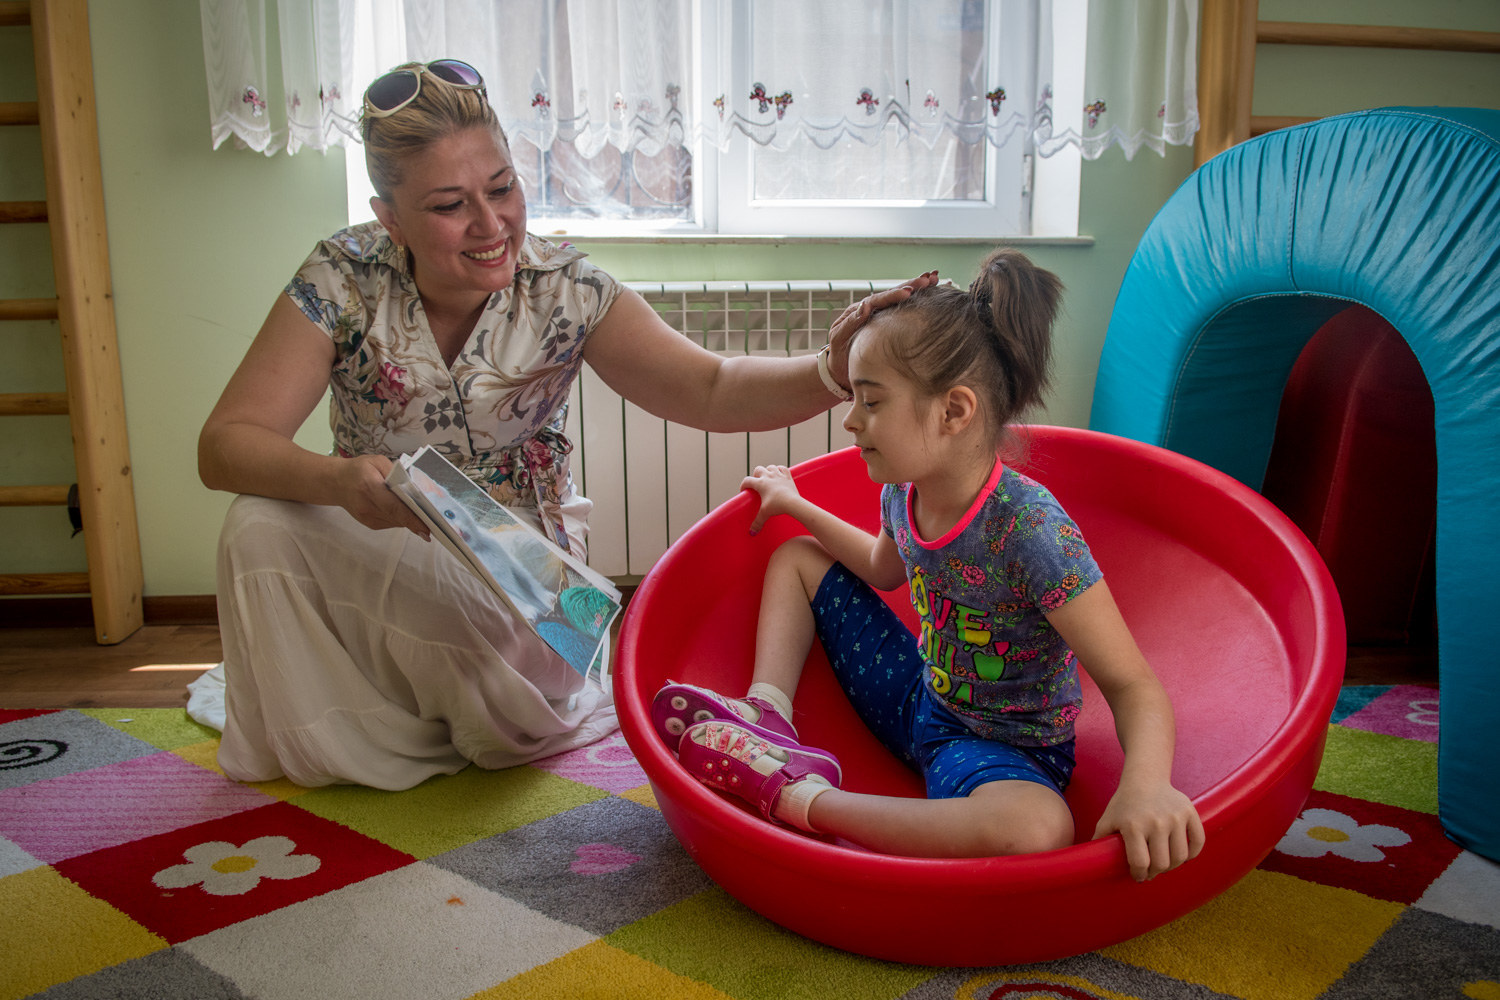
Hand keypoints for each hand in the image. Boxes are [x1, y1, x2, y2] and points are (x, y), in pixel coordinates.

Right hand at [335, 454, 430, 538]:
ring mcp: (367, 518)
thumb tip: (414, 486)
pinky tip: (403, 508)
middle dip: (417, 518)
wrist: (335, 483)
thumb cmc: (359, 469)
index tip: (426, 528)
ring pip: (397, 522)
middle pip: (398, 516)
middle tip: (435, 518)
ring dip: (410, 517)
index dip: (411, 519)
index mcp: (369, 487)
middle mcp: (367, 506)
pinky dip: (401, 517)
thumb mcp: (377, 462)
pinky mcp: (370, 524)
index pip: (393, 507)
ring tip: (420, 509)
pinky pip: (392, 523)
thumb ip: (396, 472)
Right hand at [741, 465, 802, 533]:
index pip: (747, 481)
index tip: (744, 491)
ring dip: (768, 471)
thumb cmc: (778, 506)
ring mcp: (779, 475)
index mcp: (760, 484)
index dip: (743, 485)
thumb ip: (757, 522)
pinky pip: (782, 468)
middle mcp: (768, 476)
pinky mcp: (788, 476)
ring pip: (770, 467)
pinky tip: (779, 475)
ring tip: (768, 478)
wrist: (793, 502)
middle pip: (758, 470)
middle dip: (755, 476)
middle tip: (757, 484)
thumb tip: (752, 533)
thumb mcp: (765, 514)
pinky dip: (780, 470)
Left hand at [825, 270, 940, 388]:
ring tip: (935, 279)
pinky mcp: (891, 326)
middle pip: (893, 294)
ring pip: (902, 300)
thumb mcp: (838, 339)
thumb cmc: (838, 357)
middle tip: (929, 279)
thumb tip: (864, 306)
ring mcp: (882, 317)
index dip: (893, 295)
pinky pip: (905, 311)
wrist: (841, 371)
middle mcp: (872, 310)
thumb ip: (849, 323)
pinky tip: (933, 293)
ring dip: (918, 289)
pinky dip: (919, 301)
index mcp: (859, 311)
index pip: (877, 299)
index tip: (908, 293)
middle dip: (911, 285)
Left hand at [1092, 779, 1205, 881]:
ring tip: (1164, 863)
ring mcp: (1175, 817)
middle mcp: (1156, 822)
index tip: (1138, 876)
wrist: (1145, 779)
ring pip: (1180, 857)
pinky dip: (1192, 854)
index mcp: (1133, 826)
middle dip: (1155, 872)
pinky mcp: (1190, 813)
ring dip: (1172, 866)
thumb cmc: (1124, 803)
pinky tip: (1181, 854)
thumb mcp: (1107, 820)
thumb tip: (1088, 862)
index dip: (1139, 875)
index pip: (1140, 863)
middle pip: (1161, 863)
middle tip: (1151, 871)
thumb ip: (1099, 841)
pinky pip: (1198, 842)